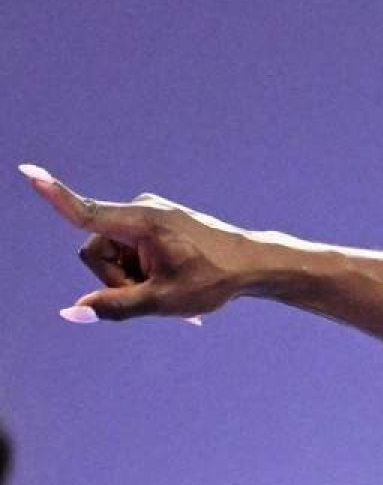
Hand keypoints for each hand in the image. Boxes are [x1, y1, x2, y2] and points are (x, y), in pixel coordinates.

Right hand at [19, 164, 260, 323]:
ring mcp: (147, 213)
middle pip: (97, 252)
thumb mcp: (163, 301)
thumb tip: (71, 312)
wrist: (252, 264)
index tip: (27, 172)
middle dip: (117, 279)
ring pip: (113, 254)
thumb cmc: (213, 281)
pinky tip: (172, 286)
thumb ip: (115, 306)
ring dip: (133, 277)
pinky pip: (130, 249)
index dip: (54, 197)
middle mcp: (139, 209)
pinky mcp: (154, 220)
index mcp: (141, 222)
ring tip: (169, 288)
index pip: (87, 212)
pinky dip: (144, 271)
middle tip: (156, 293)